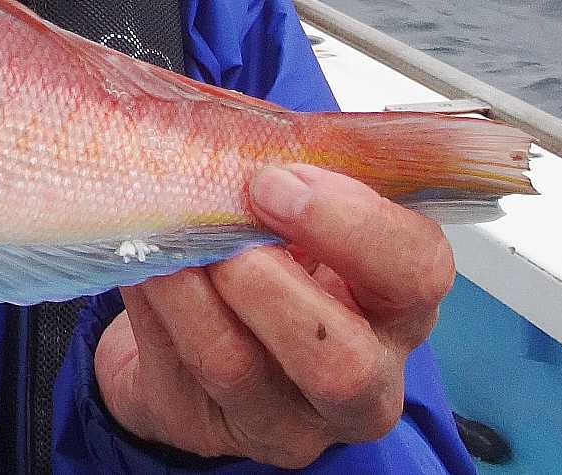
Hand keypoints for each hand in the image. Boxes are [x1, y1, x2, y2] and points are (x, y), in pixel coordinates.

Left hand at [94, 163, 454, 467]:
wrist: (190, 322)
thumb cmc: (261, 248)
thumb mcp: (289, 207)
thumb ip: (283, 173)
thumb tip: (232, 134)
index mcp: (395, 300)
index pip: (417, 269)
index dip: (354, 224)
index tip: (280, 179)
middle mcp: (362, 376)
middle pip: (344, 360)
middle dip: (273, 286)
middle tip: (223, 225)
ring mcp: (289, 417)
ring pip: (244, 369)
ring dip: (194, 289)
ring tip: (169, 240)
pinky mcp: (217, 428)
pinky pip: (181, 367)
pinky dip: (158, 304)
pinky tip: (144, 264)